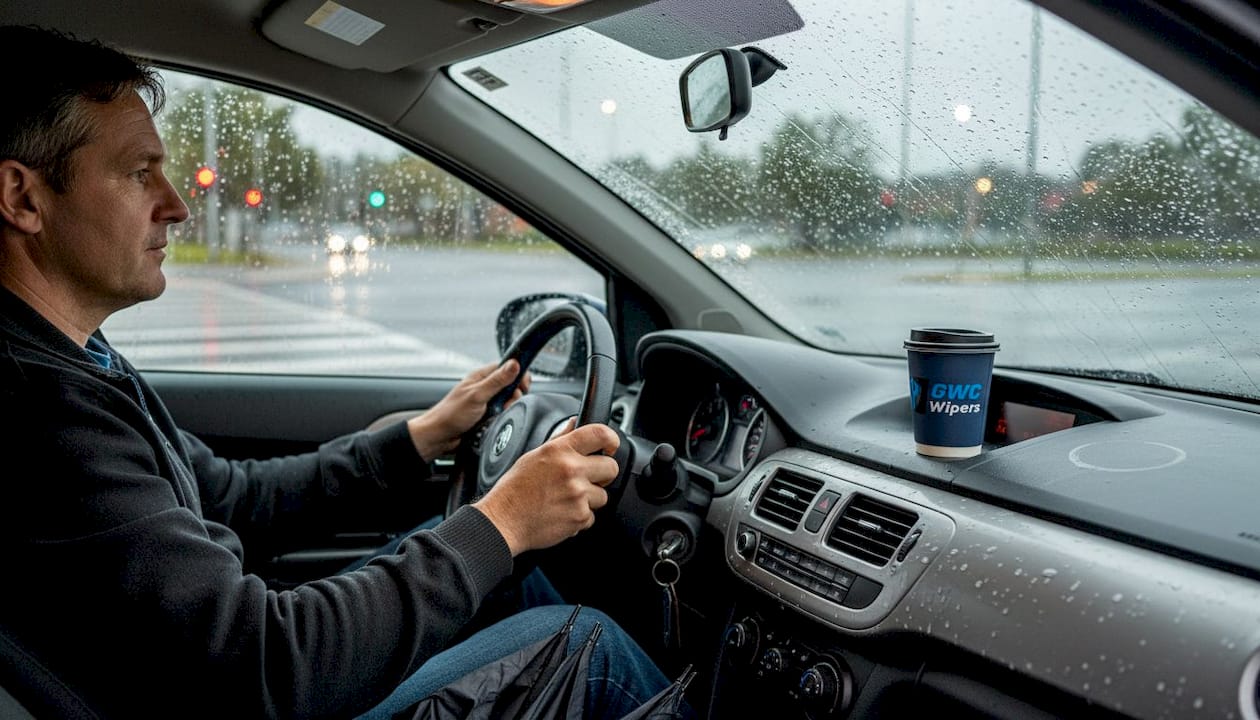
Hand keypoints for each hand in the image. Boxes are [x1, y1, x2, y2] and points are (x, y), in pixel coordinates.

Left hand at [406, 359, 531, 460]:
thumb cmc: (451, 414)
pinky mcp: (487, 414)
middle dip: (513, 395)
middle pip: (510, 385)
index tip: (523, 385)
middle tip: (505, 404)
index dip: (518, 374)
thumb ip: (497, 381)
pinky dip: (502, 417)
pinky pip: (502, 413)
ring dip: (507, 408)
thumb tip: (514, 364)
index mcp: (481, 376)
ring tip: (497, 415)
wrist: (440, 437)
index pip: (507, 367)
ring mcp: (486, 401)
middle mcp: (484, 386)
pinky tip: (495, 421)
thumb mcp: (477, 395)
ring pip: (508, 400)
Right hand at [473, 421, 619, 554]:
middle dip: (602, 474)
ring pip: (602, 495)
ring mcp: (577, 495)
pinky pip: (592, 516)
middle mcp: (571, 470)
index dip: (611, 439)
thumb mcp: (534, 455)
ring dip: (589, 499)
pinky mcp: (579, 517)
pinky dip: (579, 518)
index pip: (600, 434)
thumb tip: (574, 423)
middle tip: (586, 479)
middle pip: (611, 467)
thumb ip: (560, 438)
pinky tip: (561, 512)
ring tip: (565, 499)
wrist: (503, 521)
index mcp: (560, 450)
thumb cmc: (514, 489)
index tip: (610, 446)